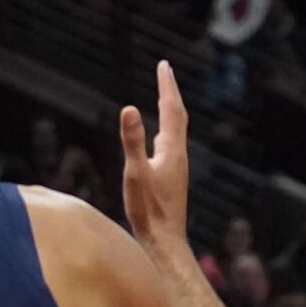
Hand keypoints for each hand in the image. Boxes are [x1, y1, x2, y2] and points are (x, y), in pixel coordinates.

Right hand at [119, 60, 188, 251]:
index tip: (163, 65)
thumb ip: (131, 141)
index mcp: (171, 150)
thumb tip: (127, 108)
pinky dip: (164, 129)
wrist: (164, 241)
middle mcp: (177, 155)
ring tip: (164, 98)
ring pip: (175, 130)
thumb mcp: (135, 172)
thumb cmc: (149, 210)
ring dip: (169, 110)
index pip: (171, 110)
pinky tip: (159, 138)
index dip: (166, 86)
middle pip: (177, 116)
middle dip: (169, 93)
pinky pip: (169, 144)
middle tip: (164, 73)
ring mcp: (176, 167)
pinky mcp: (170, 178)